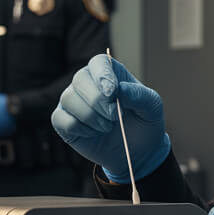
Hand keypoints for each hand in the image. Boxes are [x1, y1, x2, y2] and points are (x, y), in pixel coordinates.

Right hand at [51, 54, 169, 181]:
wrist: (137, 151)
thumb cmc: (144, 123)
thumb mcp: (152, 108)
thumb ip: (139, 95)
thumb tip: (120, 89)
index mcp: (110, 73)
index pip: (99, 62)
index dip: (103, 75)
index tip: (112, 93)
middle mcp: (88, 82)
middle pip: (80, 80)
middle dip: (98, 101)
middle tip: (115, 117)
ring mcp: (73, 100)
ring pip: (69, 99)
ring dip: (91, 117)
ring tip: (108, 127)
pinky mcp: (63, 119)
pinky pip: (61, 119)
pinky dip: (79, 129)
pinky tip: (93, 133)